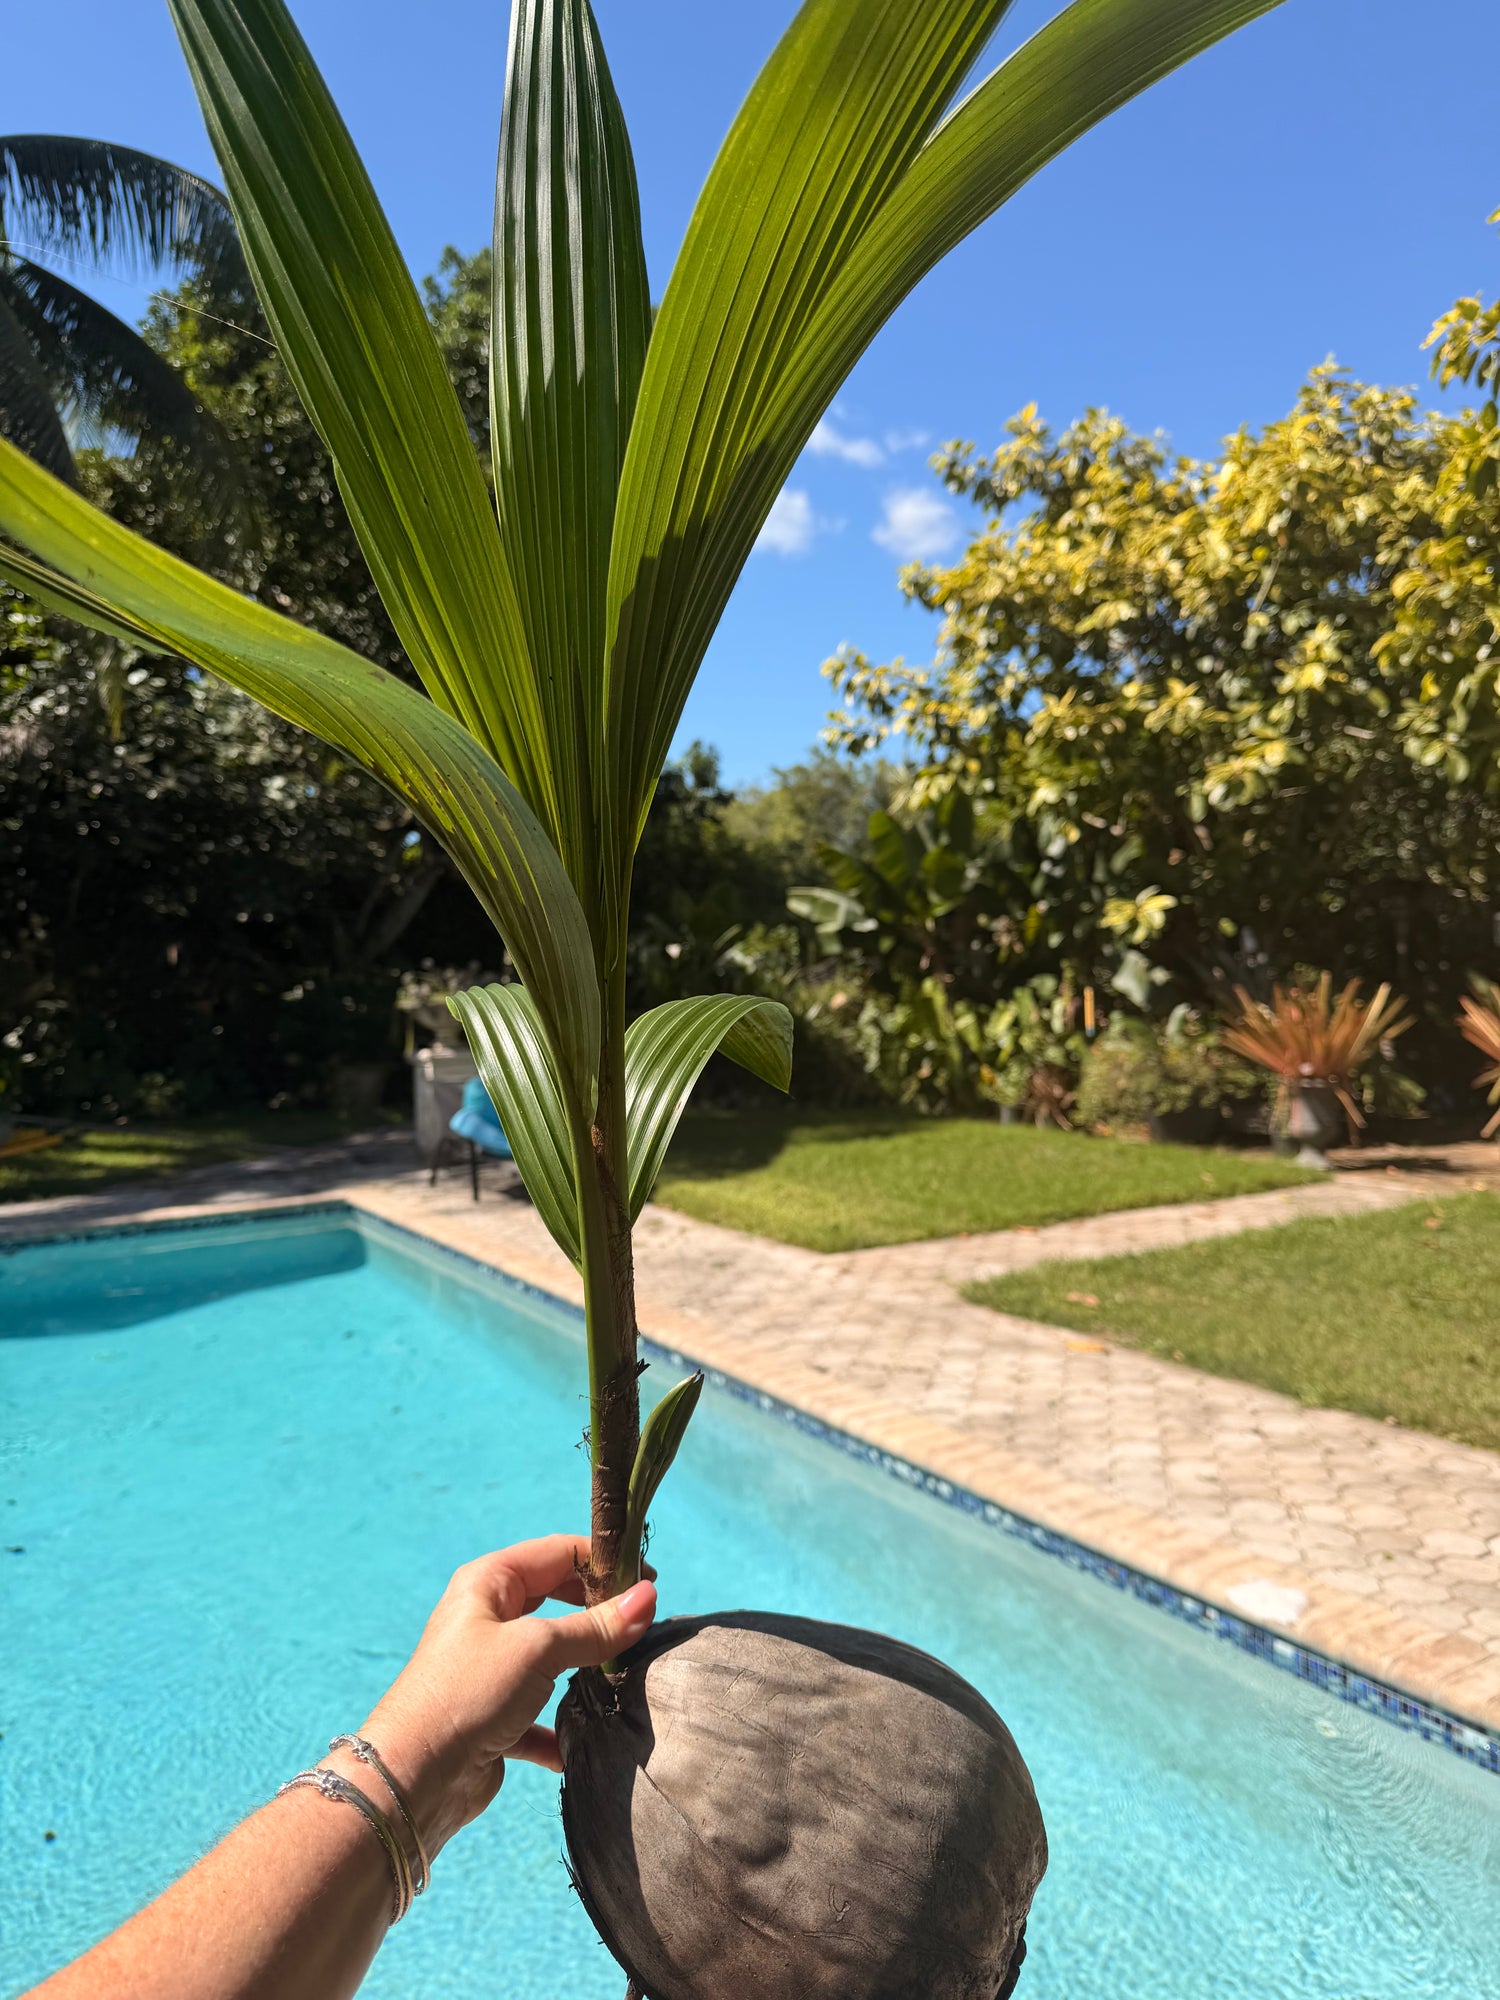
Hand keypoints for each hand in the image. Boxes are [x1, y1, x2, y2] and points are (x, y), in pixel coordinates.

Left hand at [333, 1535, 655, 1858]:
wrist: (414, 1778)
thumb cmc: (471, 1692)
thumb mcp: (538, 1648)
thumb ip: (595, 1627)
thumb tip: (648, 1598)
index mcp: (490, 1582)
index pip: (558, 1553)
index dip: (604, 1562)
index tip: (650, 1582)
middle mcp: (487, 1618)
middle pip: (556, 1600)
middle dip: (598, 1612)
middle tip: (642, 1628)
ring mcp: (490, 1668)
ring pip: (552, 1656)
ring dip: (584, 1667)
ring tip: (623, 1676)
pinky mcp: (493, 1717)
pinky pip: (538, 1710)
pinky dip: (560, 1723)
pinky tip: (581, 1740)